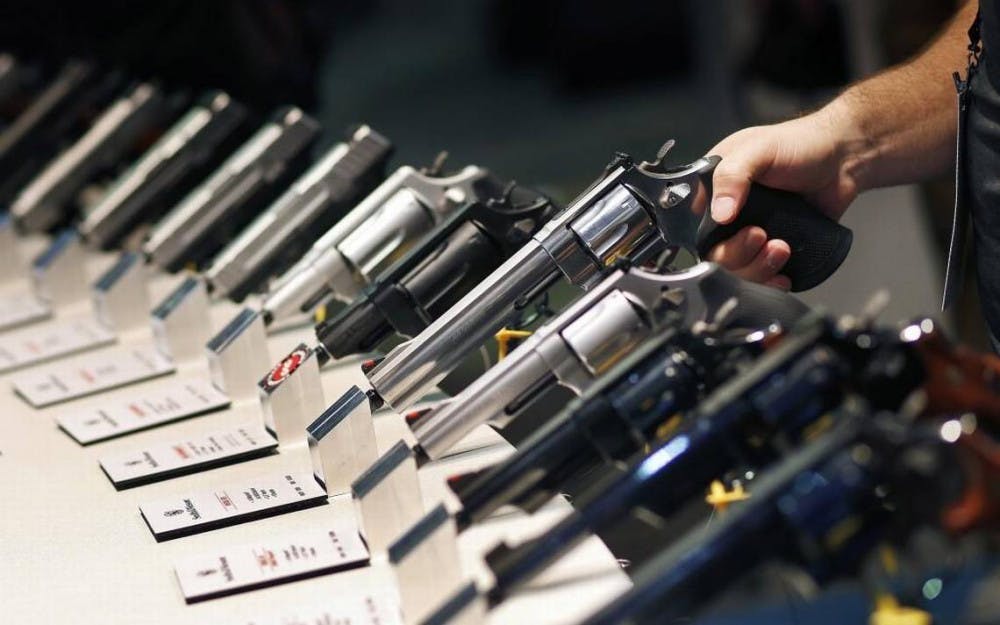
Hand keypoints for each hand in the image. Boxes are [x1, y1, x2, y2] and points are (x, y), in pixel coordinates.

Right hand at [707, 106, 860, 289]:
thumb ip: (732, 176)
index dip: (714, 237)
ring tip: (782, 249)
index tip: (745, 229)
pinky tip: (782, 275)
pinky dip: (770, 281)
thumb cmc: (801, 144)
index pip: (698, 226)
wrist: (844, 159)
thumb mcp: (758, 149)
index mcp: (716, 189)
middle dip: (740, 255)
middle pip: (717, 254)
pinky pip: (762, 274)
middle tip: (764, 237)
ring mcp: (752, 231)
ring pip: (739, 269)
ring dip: (758, 268)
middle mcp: (730, 213)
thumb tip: (719, 214)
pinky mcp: (774, 246)